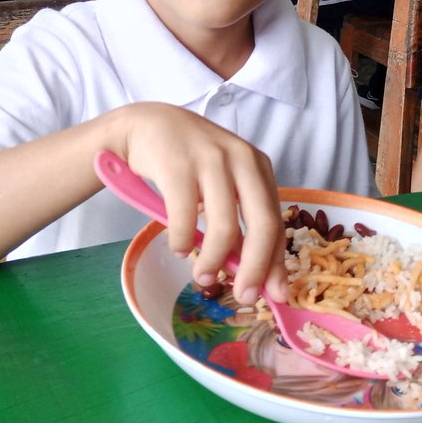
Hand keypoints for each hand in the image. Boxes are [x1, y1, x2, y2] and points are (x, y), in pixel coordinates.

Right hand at [116, 103, 287, 304]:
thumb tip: (255, 276)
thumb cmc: (189, 162)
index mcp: (258, 165)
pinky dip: (181, 241)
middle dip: (255, 268)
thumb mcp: (223, 185)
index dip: (277, 262)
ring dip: (212, 261)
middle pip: (263, 224)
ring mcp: (210, 159)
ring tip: (202, 277)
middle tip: (245, 297)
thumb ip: (240, 222)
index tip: (275, 294)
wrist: (145, 125)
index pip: (276, 220)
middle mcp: (241, 159)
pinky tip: (178, 248)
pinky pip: (184, 218)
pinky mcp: (178, 165)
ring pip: (223, 226)